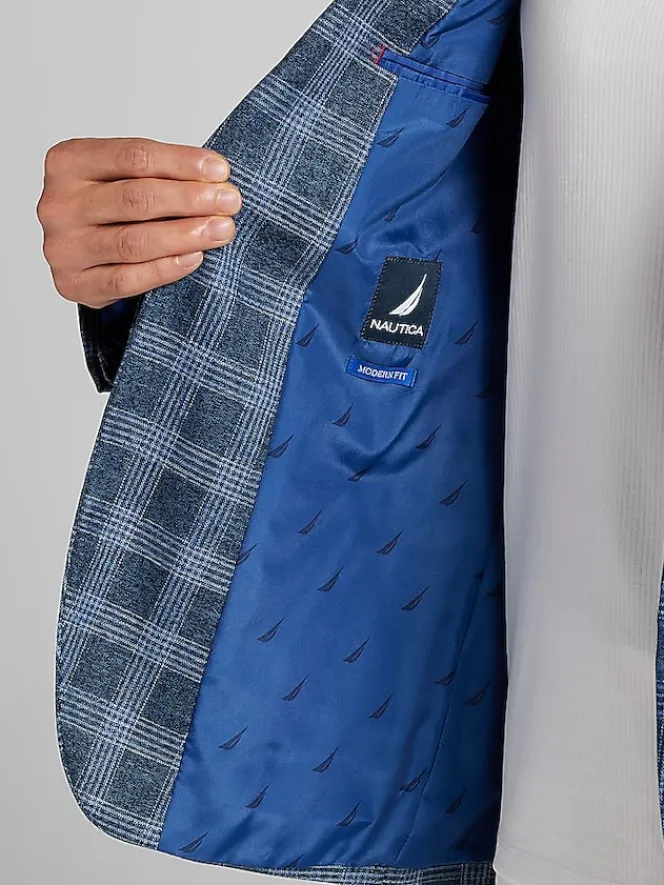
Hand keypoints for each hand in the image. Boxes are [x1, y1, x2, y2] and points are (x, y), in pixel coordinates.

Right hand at [37, 137, 241, 307]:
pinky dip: (164, 269)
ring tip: (222, 230)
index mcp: (68, 162)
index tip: (221, 172)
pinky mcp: (73, 284)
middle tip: (229, 202)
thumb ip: (160, 174)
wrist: (82, 256)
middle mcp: (58, 204)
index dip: (182, 163)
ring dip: (185, 235)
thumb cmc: (112, 210)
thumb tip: (217, 180)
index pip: (133, 157)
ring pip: (133, 241)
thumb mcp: (124, 178)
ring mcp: (63, 247)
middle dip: (190, 200)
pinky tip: (194, 258)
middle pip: (135, 198)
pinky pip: (126, 279)